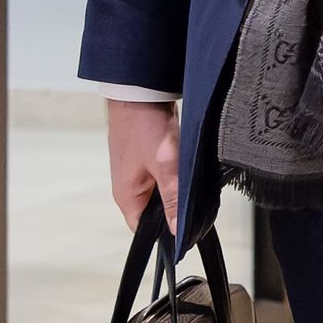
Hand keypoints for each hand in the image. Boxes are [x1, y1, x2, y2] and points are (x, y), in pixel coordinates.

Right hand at [107, 98, 180, 232]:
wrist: (139, 91)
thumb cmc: (143, 125)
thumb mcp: (164, 165)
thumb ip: (172, 198)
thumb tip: (177, 230)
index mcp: (126, 196)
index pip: (144, 229)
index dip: (166, 232)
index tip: (189, 229)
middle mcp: (130, 187)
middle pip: (155, 211)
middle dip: (176, 207)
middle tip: (196, 198)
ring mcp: (138, 172)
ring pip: (163, 191)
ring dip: (177, 187)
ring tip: (191, 177)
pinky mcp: (148, 158)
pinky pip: (165, 175)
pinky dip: (177, 172)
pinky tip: (188, 165)